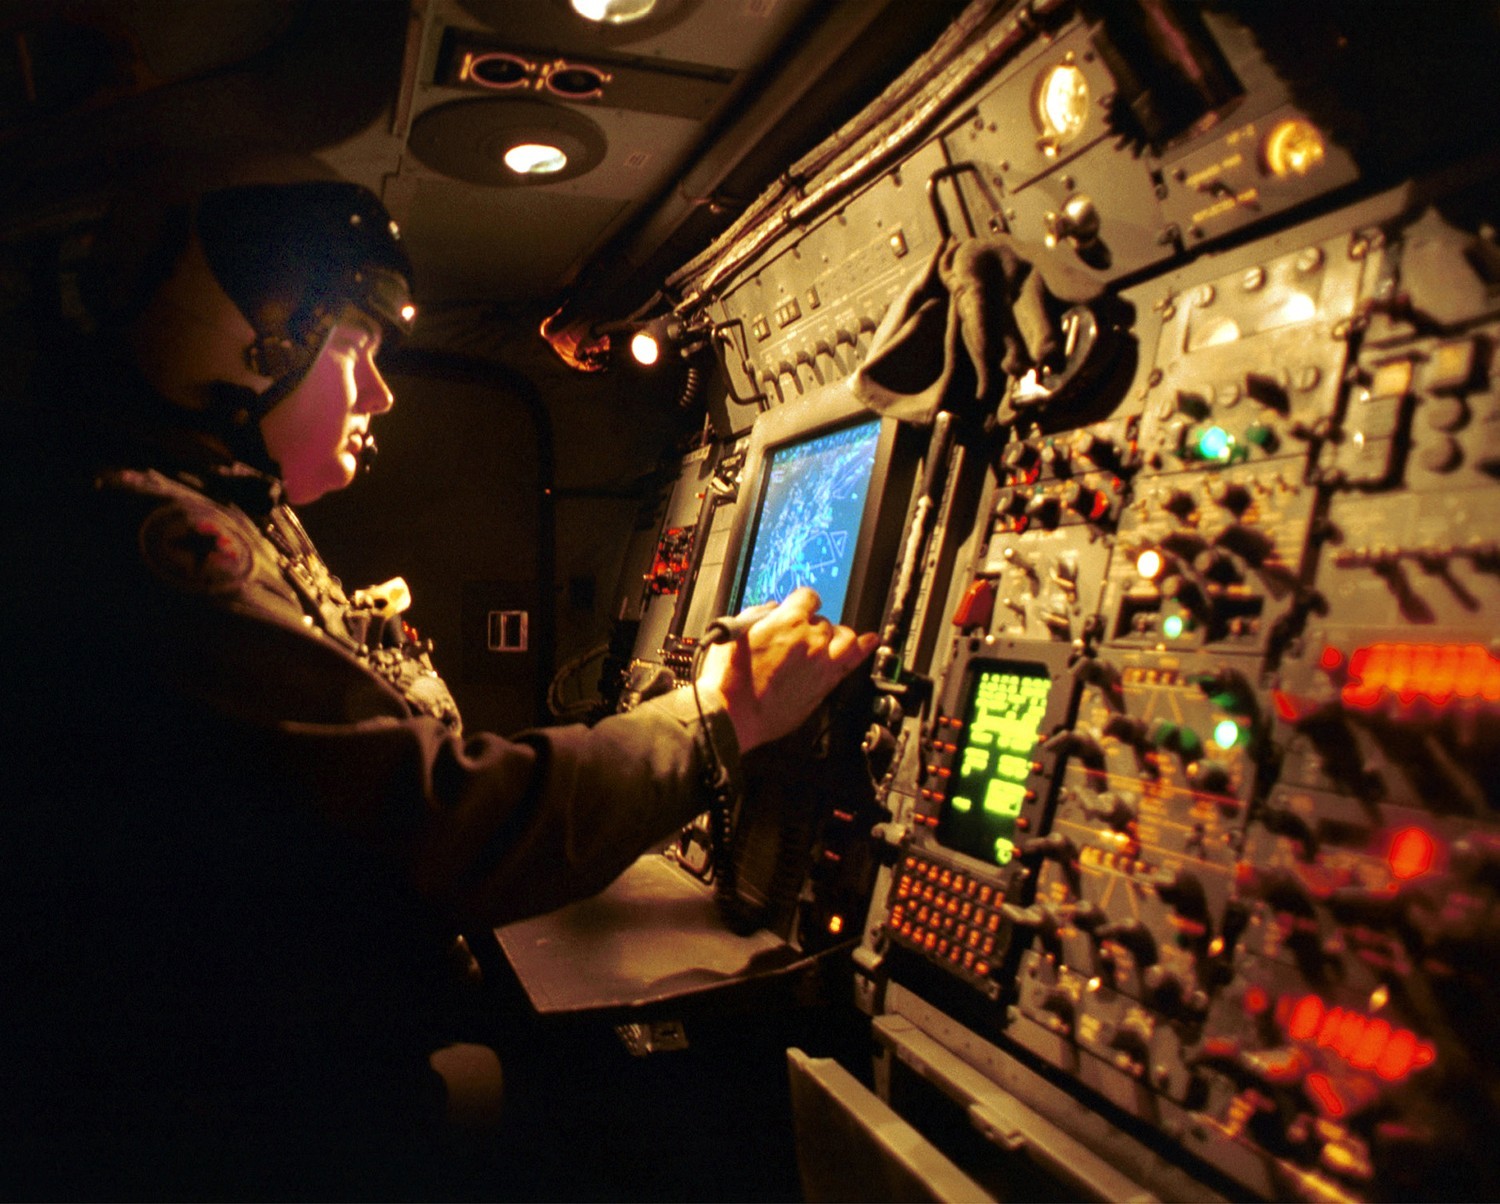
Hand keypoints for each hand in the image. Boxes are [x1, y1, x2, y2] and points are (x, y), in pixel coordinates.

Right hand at [695, 587, 879, 752]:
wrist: (732, 714)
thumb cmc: (728, 677)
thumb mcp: (735, 633)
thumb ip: (760, 617)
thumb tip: (772, 612)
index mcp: (789, 620)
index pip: (808, 597)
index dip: (802, 602)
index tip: (799, 607)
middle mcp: (812, 639)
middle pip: (824, 621)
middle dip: (811, 625)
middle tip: (798, 637)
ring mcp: (823, 663)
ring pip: (846, 638)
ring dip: (838, 635)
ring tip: (830, 640)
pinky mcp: (825, 686)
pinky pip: (853, 662)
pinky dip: (864, 648)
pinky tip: (870, 641)